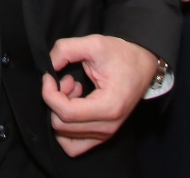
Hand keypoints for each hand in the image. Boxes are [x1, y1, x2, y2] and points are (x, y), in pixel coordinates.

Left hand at [40, 35, 156, 155]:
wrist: (141, 64)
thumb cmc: (121, 55)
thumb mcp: (94, 43)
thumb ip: (65, 50)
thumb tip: (47, 66)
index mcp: (108, 107)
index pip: (66, 112)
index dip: (49, 94)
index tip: (49, 76)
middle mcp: (108, 127)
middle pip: (62, 125)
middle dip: (55, 101)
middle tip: (66, 81)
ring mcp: (106, 134)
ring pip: (64, 136)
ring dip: (60, 113)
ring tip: (73, 93)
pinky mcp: (102, 136)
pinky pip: (74, 146)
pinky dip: (65, 129)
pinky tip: (74, 107)